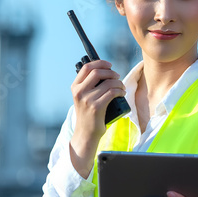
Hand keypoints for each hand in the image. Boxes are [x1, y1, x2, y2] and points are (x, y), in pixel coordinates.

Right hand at [68, 60, 125, 178]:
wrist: (86, 133)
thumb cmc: (88, 114)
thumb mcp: (83, 97)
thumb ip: (89, 85)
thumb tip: (106, 70)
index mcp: (75, 87)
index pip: (86, 67)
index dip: (100, 63)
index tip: (109, 64)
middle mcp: (79, 92)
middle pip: (97, 72)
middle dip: (111, 72)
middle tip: (117, 76)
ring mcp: (87, 100)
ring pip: (108, 83)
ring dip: (118, 82)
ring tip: (121, 87)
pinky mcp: (96, 107)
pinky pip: (112, 92)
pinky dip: (120, 90)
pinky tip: (122, 93)